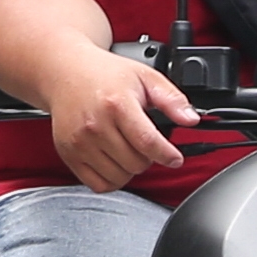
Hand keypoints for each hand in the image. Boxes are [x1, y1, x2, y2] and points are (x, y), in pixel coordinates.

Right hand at [39, 47, 200, 193]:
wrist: (65, 72)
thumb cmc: (105, 75)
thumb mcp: (145, 77)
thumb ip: (172, 99)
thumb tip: (191, 119)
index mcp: (116, 105)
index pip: (148, 143)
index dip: (167, 155)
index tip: (174, 158)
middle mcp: (95, 125)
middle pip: (136, 163)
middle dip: (148, 158)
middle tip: (144, 143)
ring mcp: (79, 142)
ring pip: (119, 177)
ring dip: (130, 169)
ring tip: (128, 150)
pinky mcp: (68, 154)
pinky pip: (97, 184)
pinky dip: (111, 179)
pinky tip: (114, 162)